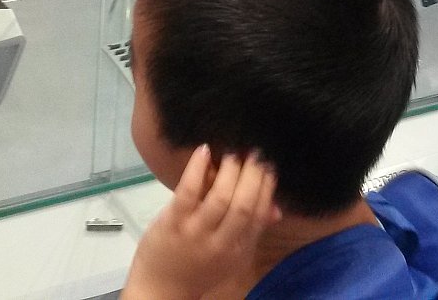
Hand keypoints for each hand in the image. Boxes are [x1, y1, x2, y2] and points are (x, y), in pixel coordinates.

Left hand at [121, 146, 279, 299]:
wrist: (161, 290)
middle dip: (253, 175)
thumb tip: (276, 208)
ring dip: (230, 171)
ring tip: (233, 153)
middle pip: (243, 205)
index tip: (268, 165)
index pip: (258, 214)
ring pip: (220, 198)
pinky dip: (197, 169)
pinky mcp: (173, 223)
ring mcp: (196, 232)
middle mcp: (221, 243)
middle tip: (255, 153)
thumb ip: (252, 231)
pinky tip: (204, 152)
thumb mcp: (231, 257)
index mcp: (238, 250)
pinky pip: (188, 192)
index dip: (266, 187)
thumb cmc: (199, 268)